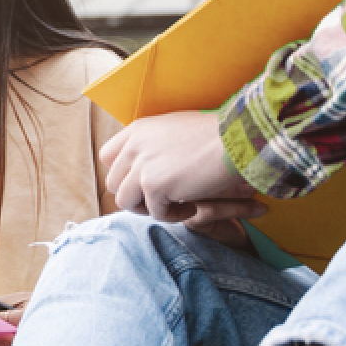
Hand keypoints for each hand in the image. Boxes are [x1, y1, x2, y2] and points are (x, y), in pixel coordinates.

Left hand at [98, 113, 264, 228]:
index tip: (143, 182)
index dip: (122, 174)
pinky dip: (173, 215)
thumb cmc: (216, 135)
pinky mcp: (154, 185)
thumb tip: (144, 168)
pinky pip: (154, 213)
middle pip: (114, 182)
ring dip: (149, 209)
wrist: (237, 139)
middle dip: (136, 196)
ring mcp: (142, 165)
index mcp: (138, 129)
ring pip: (125, 201)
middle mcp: (134, 146)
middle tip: (162, 199)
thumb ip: (153, 145)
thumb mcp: (175, 130)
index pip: (107, 157)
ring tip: (175, 204)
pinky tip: (191, 206)